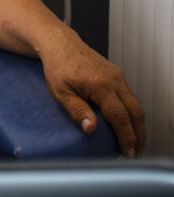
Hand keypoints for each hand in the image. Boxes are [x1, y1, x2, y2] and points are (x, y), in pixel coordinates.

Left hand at [39, 30, 145, 156]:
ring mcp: (118, 77)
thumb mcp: (60, 91)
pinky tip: (127, 124)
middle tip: (135, 154)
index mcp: (101, 85)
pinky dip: (132, 114)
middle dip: (139, 136)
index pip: (120, 117)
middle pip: (136, 113)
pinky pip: (130, 98)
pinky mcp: (118, 75)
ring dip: (138, 126)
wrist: (59, 43)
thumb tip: (91, 129)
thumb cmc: (57, 66)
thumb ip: (76, 110)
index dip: (126, 137)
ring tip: (134, 144)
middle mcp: (115, 80)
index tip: (127, 153)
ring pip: (136, 105)